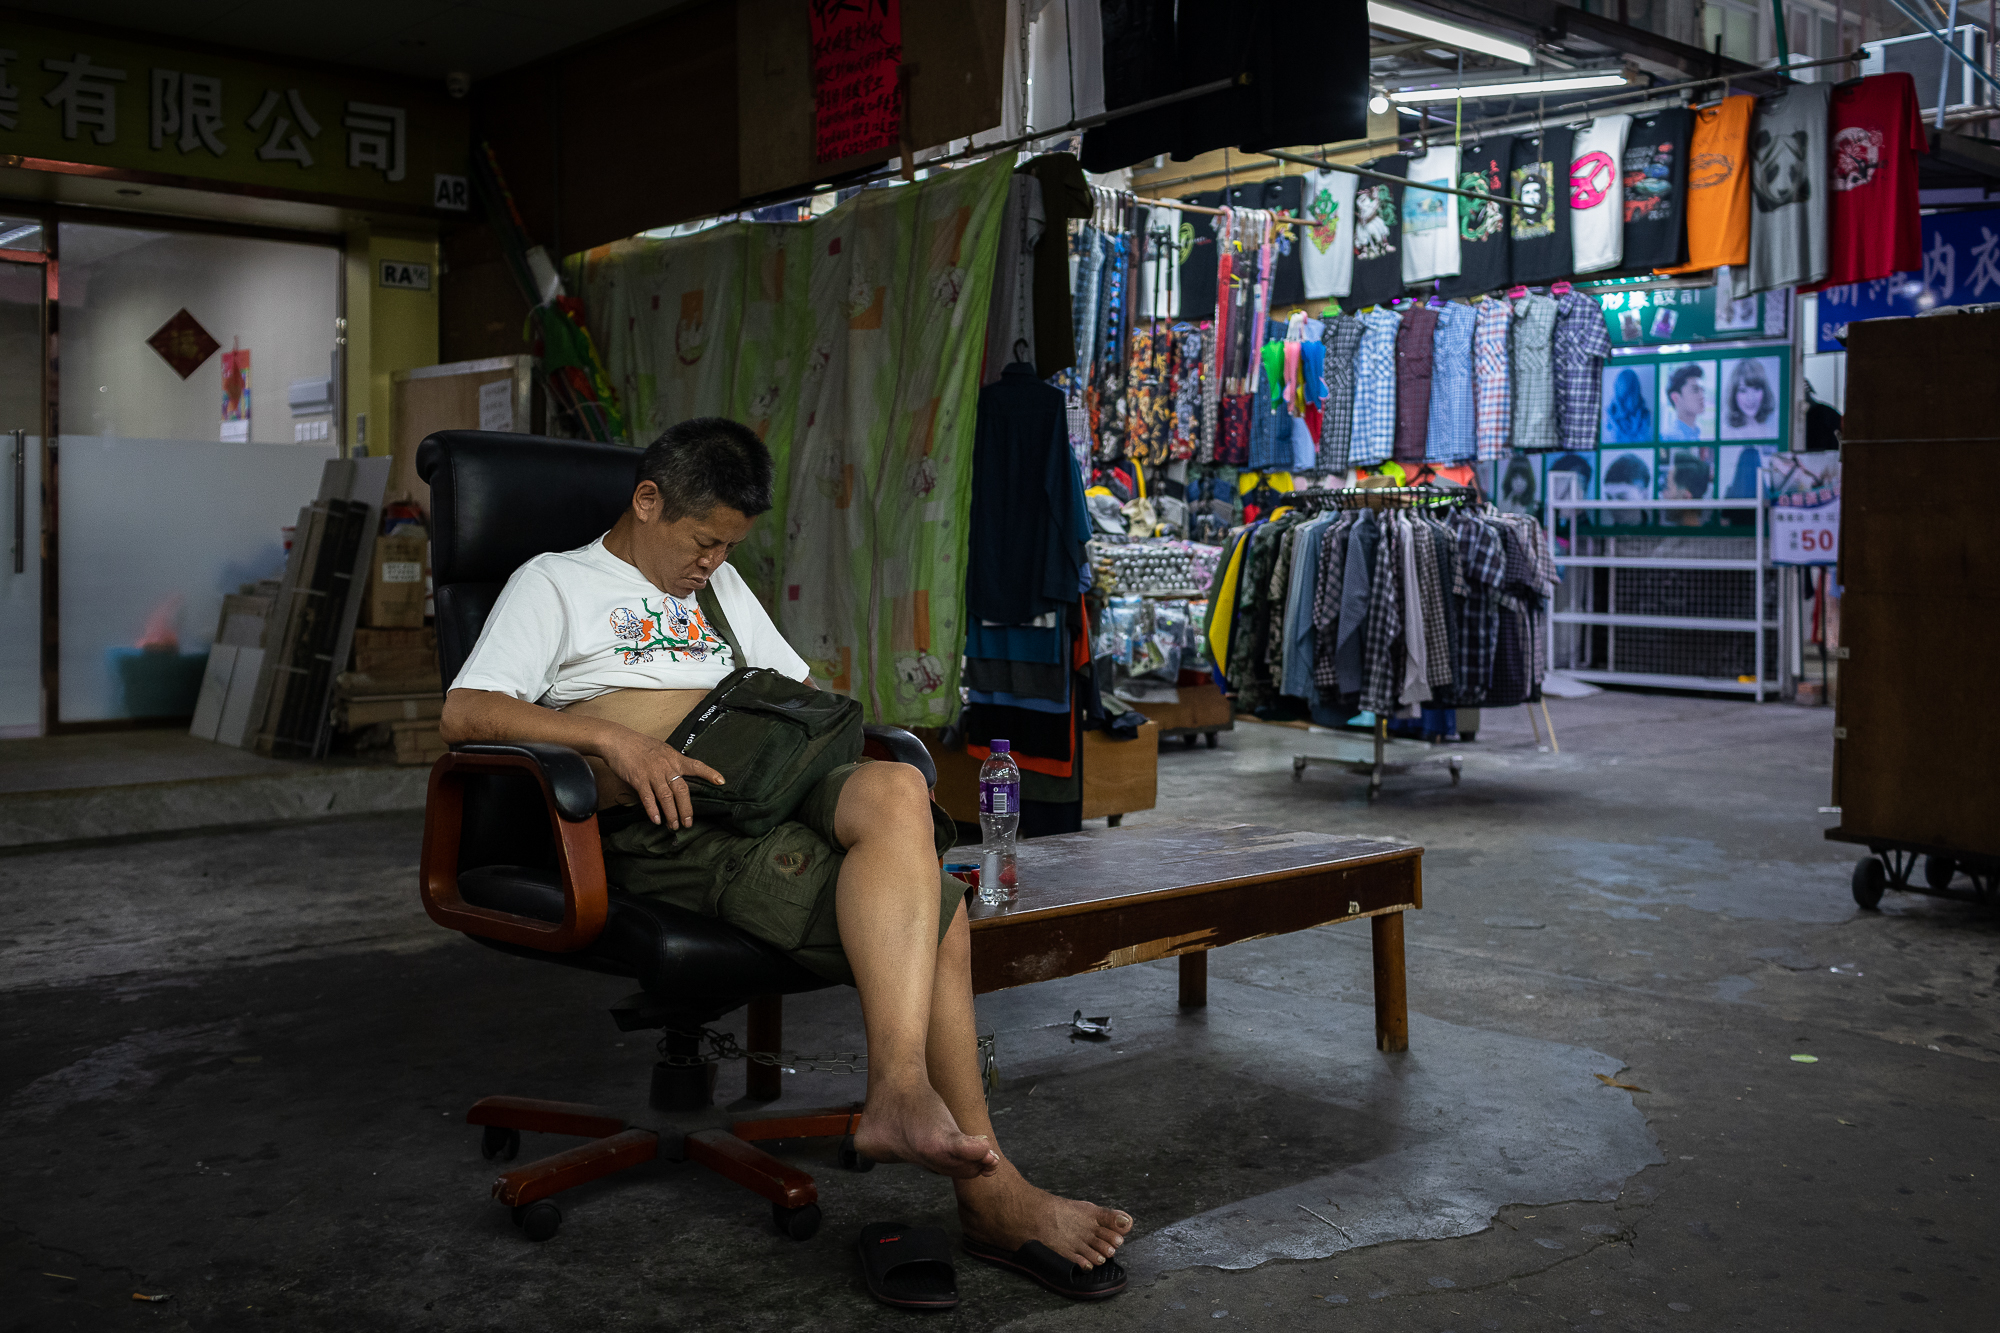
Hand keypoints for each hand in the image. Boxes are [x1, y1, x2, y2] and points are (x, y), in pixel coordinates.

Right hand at [604, 732, 724, 829]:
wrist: (618, 740)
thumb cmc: (640, 745)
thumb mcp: (661, 750)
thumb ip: (672, 762)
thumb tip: (680, 775)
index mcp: (674, 758)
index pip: (695, 765)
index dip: (709, 773)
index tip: (721, 782)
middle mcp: (666, 766)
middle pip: (681, 789)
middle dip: (686, 808)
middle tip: (688, 823)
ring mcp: (652, 772)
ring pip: (666, 797)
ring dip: (671, 814)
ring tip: (674, 826)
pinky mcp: (638, 779)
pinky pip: (648, 797)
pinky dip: (653, 810)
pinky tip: (656, 820)